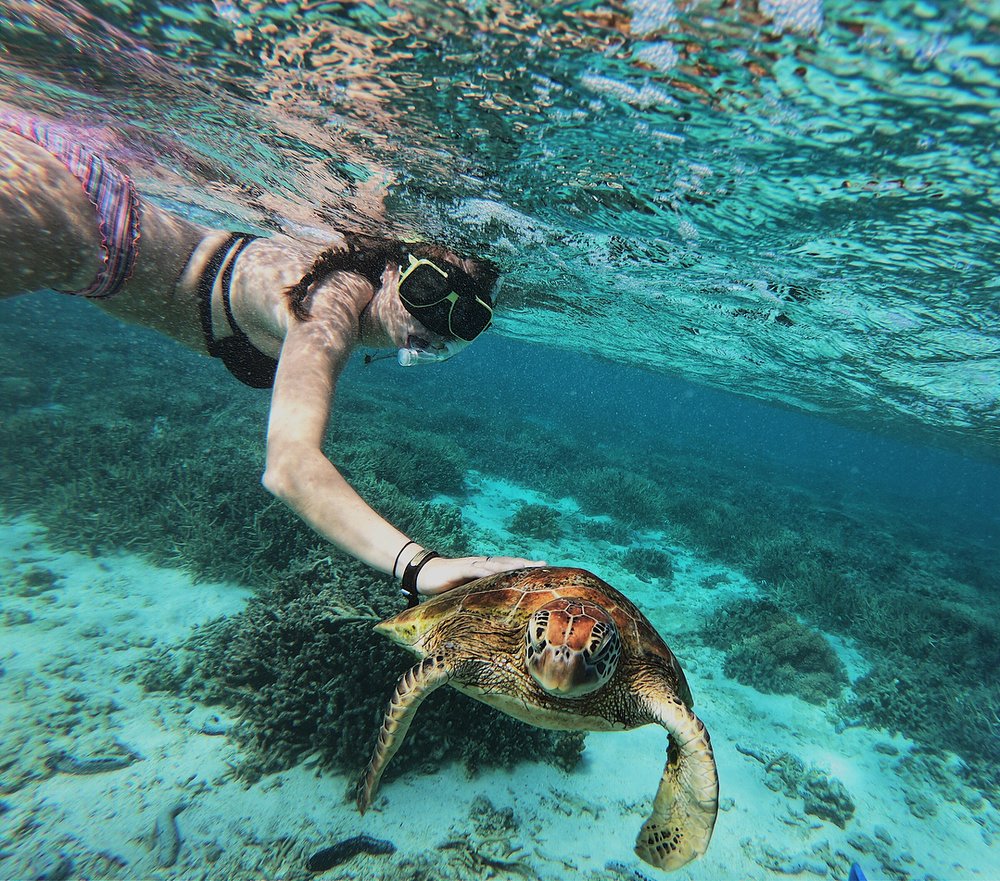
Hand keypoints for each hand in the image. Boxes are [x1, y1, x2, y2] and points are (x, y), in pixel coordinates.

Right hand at [416, 554, 545, 596]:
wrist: (423, 574)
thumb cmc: (446, 584)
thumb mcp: (467, 592)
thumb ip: (481, 596)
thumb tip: (494, 608)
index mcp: (485, 570)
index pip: (509, 567)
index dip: (525, 568)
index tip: (544, 569)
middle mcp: (482, 564)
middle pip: (507, 562)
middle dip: (525, 563)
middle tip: (544, 564)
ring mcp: (472, 565)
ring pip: (496, 563)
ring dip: (512, 564)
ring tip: (528, 566)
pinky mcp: (461, 569)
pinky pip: (477, 569)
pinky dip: (489, 570)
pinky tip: (500, 572)